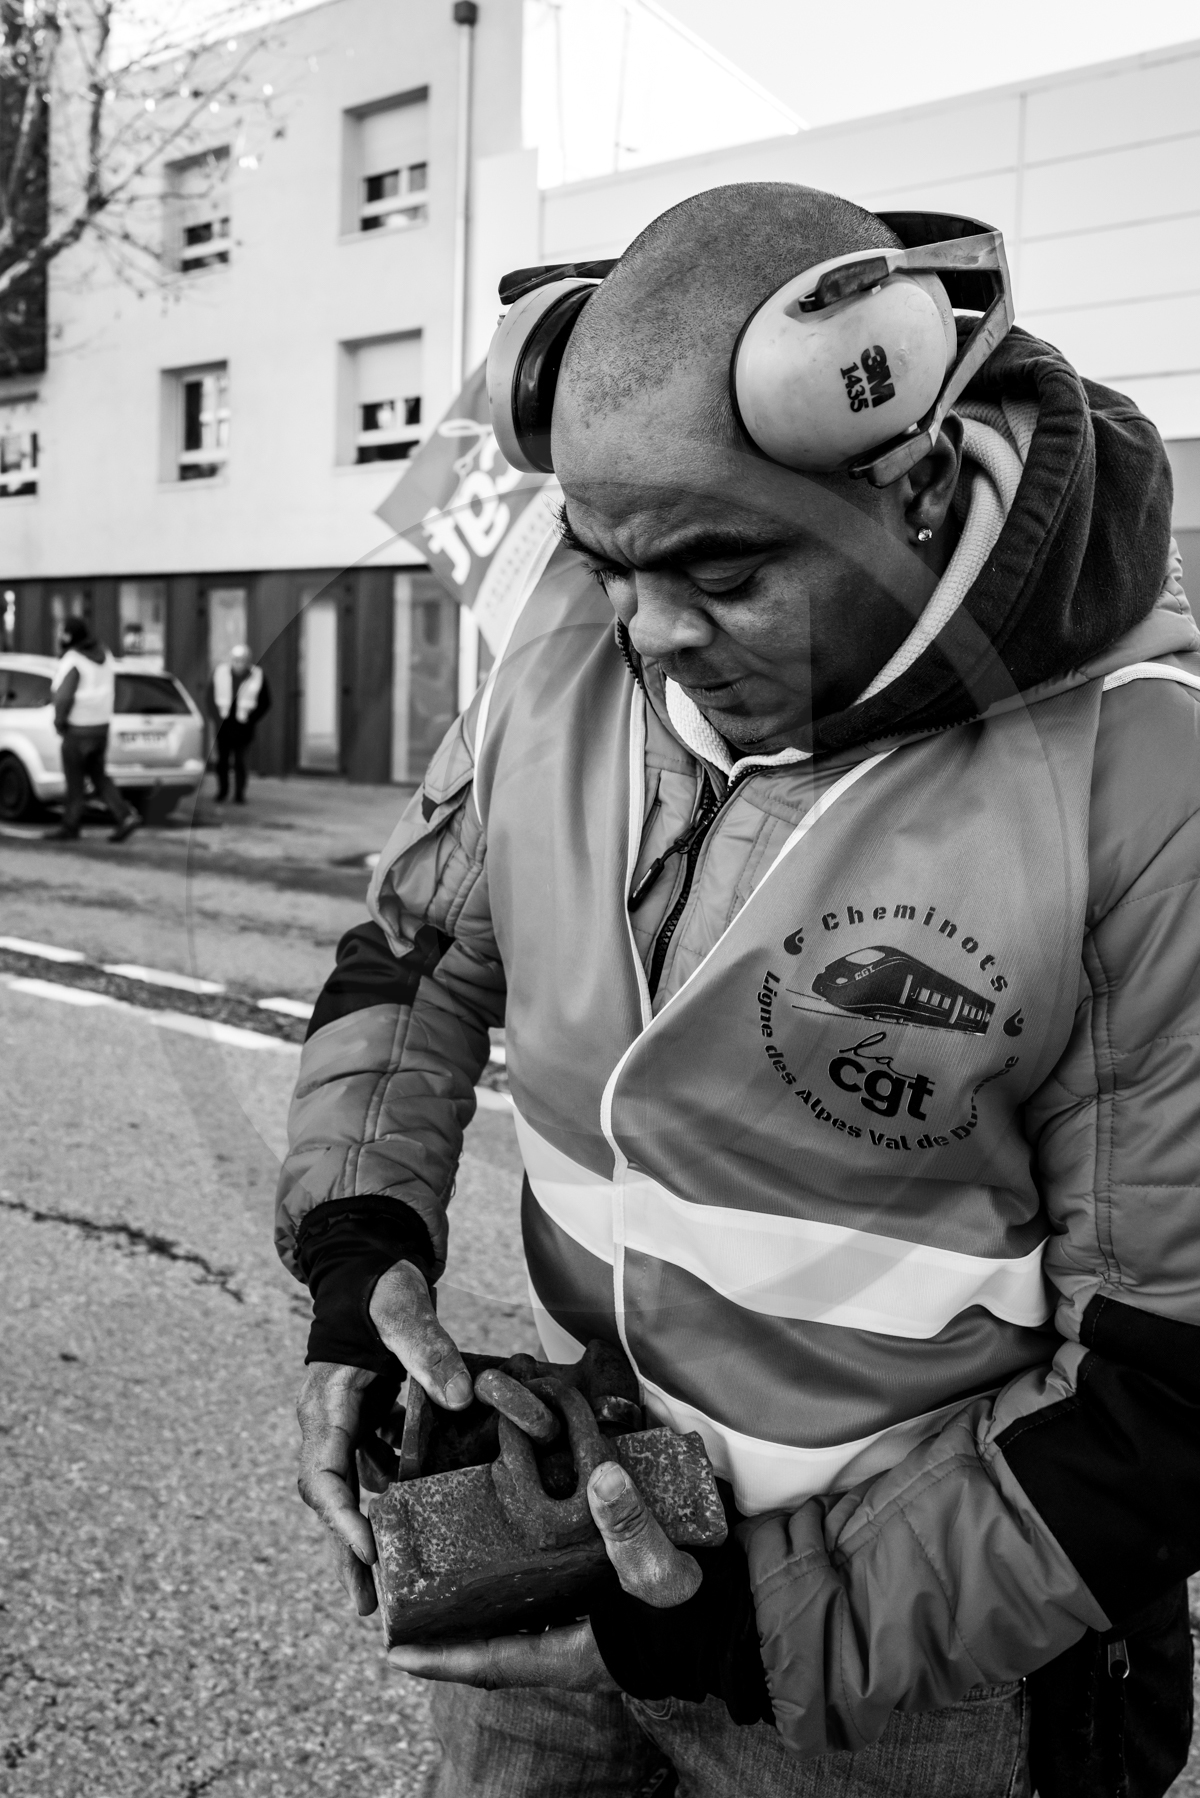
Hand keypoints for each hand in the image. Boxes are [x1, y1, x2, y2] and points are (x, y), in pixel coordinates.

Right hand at [296, 1260, 472, 1616]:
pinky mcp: (371, 1429)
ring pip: (352, 1496)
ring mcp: (349, 1430)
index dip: (341, 1516)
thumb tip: (459, 1395)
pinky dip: (392, 1509)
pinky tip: (421, 1537)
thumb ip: (427, 1346)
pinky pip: (377, 1477)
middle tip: (368, 1608)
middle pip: (330, 1501)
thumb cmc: (380, 1287)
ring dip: (366, 1542)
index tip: (367, 1551)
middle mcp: (329, 1424)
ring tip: (388, 1597)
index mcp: (326, 1403)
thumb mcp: (401, 1307)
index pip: (322, 1473)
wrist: (369, 1270)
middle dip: (346, 1552)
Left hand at [387, 1459, 701, 1687]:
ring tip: (448, 1554)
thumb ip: (632, 1529)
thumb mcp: (664, 1572)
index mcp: (572, 1651)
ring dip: (487, 1586)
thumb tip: (598, 1479)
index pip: (491, 1661)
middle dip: (453, 1618)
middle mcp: (570, 1638)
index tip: (392, 1650)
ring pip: (520, 1606)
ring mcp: (587, 1617)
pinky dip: (526, 1561)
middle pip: (496, 1633)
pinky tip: (513, 1529)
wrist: (749, 1608)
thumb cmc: (702, 1610)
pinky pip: (550, 1582)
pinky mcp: (604, 1591)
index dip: (441, 1658)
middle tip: (411, 1590)